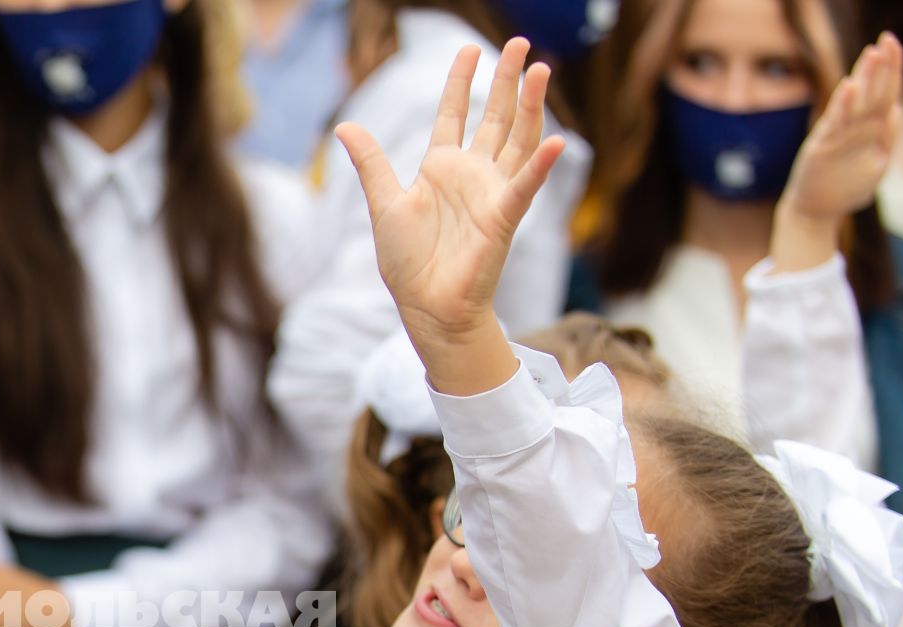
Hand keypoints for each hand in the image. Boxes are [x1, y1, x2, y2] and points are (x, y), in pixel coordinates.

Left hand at [336, 40, 566, 392]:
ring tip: (541, 70)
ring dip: (532, 107)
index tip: (469, 50)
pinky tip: (556, 140)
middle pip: (495, 118)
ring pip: (519, 140)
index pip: (454, 114)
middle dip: (508, 81)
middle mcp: (472, 175)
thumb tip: (346, 126)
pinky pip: (525, 187)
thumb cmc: (408, 262)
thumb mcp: (384, 204)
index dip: (461, 83)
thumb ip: (371, 163)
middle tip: (520, 44)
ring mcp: (492, 193)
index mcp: (441, 168)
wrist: (425, 306)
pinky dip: (541, 165)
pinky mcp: (503, 218)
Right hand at [773, 33, 902, 269]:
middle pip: (871, 92)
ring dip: (863, 78)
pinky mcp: (820, 148)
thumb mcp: (876, 163)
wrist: (816, 214)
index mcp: (870, 130)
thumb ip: (887, 137)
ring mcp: (837, 137)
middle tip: (886, 40)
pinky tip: (848, 87)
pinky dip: (842, 105)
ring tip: (871, 54)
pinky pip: (833, 124)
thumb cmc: (846, 189)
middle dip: (880, 67)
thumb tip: (895, 110)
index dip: (891, 69)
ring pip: (854, 103)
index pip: (885, 93)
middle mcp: (853, 128)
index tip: (894, 44)